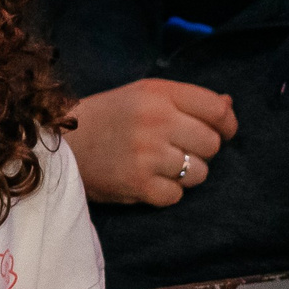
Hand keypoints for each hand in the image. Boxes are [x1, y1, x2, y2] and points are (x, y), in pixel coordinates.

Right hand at [67, 80, 237, 204]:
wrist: (58, 142)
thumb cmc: (107, 116)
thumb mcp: (143, 95)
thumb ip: (186, 99)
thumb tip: (230, 105)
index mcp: (157, 93)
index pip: (217, 110)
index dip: (227, 123)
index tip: (221, 131)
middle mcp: (155, 120)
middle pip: (212, 144)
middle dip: (200, 150)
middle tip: (176, 148)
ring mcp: (147, 154)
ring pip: (199, 172)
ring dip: (184, 173)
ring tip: (158, 165)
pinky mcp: (138, 184)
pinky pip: (177, 195)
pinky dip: (165, 192)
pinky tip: (146, 180)